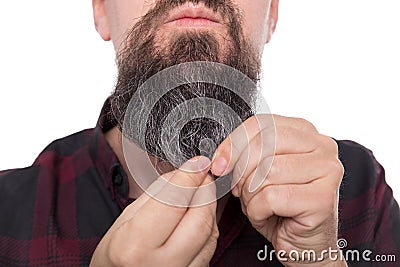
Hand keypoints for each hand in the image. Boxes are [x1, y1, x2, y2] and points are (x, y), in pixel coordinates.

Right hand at [90, 156, 218, 266]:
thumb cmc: (114, 257)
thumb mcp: (124, 222)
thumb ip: (156, 196)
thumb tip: (182, 174)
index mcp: (134, 246)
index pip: (173, 202)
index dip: (189, 177)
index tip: (198, 162)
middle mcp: (161, 265)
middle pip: (199, 218)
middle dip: (205, 190)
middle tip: (203, 174)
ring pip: (210, 233)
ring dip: (209, 207)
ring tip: (199, 194)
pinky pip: (210, 249)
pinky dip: (208, 227)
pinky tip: (197, 217)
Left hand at [211, 115, 345, 265]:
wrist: (302, 244)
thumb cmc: (279, 207)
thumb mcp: (258, 172)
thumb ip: (245, 154)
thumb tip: (220, 158)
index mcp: (305, 132)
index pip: (261, 123)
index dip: (233, 143)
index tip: (219, 164)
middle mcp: (322, 145)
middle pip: (263, 143)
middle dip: (240, 170)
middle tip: (238, 190)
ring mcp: (328, 170)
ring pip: (266, 171)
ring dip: (249, 195)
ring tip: (257, 205)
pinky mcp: (324, 197)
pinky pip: (271, 197)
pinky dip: (257, 211)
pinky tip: (268, 216)